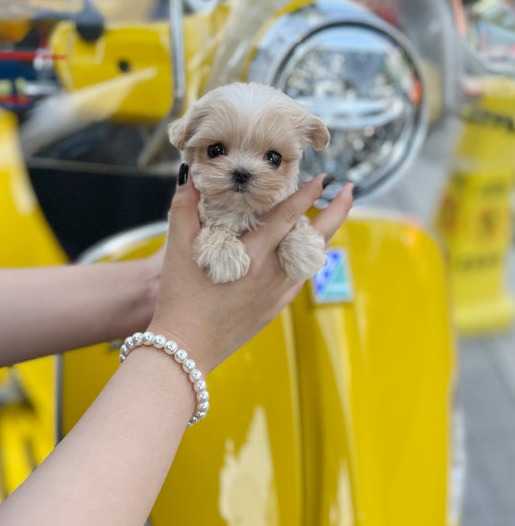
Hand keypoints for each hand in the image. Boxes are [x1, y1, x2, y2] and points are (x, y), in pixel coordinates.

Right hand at [148, 173, 352, 373]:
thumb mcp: (176, 249)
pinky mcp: (273, 310)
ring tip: (330, 217)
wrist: (185, 348)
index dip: (307, 195)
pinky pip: (297, 280)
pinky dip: (304, 261)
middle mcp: (271, 275)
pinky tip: (302, 254)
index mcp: (252, 257)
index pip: (288, 217)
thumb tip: (188, 178)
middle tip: (349, 190)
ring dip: (323, 235)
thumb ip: (183, 209)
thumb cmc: (179, 300)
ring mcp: (276, 295)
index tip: (322, 177)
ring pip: (311, 260)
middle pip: (315, 238)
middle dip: (336, 211)